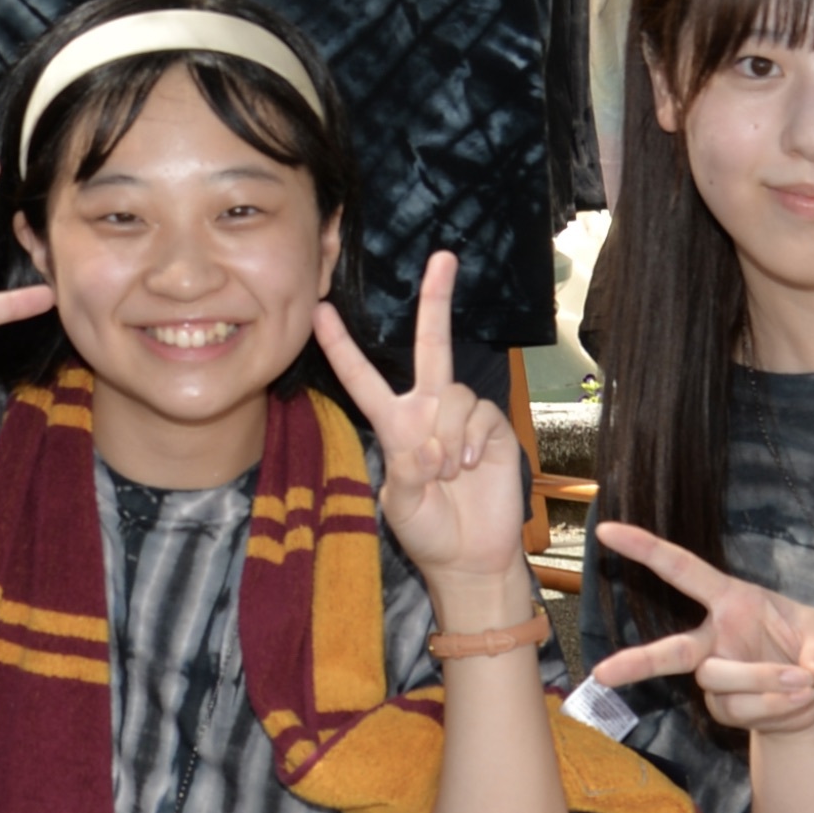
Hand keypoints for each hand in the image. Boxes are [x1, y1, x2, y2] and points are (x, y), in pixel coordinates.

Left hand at [313, 252, 532, 611]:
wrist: (471, 556)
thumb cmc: (427, 530)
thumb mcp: (399, 504)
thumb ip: (407, 471)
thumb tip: (429, 446)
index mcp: (394, 424)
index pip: (361, 377)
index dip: (341, 344)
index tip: (320, 307)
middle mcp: (428, 410)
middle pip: (430, 345)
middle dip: (435, 301)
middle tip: (442, 257)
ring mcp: (462, 416)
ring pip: (452, 393)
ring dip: (446, 436)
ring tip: (448, 472)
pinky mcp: (493, 426)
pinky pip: (478, 413)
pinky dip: (470, 440)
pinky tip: (469, 466)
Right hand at [589, 522, 813, 740]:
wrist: (813, 698)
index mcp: (731, 600)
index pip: (683, 570)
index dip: (645, 548)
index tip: (607, 531)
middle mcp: (714, 638)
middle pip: (671, 651)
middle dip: (636, 663)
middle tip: (603, 675)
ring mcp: (715, 675)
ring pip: (720, 681)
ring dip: (766, 683)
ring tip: (804, 683)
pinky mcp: (722, 708)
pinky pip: (740, 710)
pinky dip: (776, 708)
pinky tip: (796, 702)